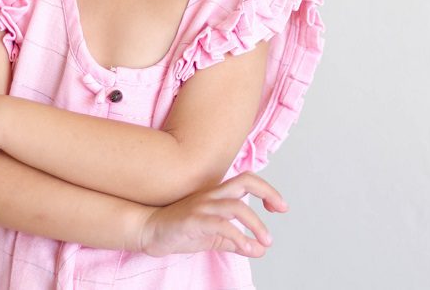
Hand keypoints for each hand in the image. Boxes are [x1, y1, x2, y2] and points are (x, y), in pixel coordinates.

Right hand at [138, 171, 288, 257]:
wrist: (148, 229)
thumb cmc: (180, 229)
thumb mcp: (213, 236)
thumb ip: (235, 241)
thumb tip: (259, 249)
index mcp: (217, 195)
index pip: (247, 181)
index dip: (266, 190)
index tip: (279, 206)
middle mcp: (211, 195)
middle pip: (245, 181)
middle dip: (268, 192)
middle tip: (282, 209)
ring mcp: (201, 206)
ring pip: (236, 206)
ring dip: (256, 224)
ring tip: (266, 241)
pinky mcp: (192, 220)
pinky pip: (220, 225)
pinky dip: (238, 237)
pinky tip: (247, 248)